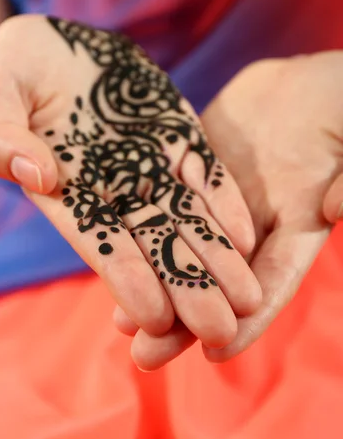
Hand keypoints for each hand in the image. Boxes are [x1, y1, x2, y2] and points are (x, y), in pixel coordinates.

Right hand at [0, 15, 260, 350]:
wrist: (56, 43)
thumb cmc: (15, 68)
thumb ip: (2, 136)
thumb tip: (38, 176)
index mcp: (68, 190)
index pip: (100, 243)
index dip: (128, 279)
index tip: (156, 317)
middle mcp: (113, 187)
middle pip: (154, 244)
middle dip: (186, 288)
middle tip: (220, 331)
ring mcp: (149, 162)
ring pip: (187, 218)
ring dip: (217, 258)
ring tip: (249, 297)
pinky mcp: (176, 134)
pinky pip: (204, 173)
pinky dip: (224, 203)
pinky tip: (247, 235)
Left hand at [116, 51, 341, 368]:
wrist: (310, 83)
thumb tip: (334, 208)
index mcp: (299, 225)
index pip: (274, 280)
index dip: (250, 318)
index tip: (217, 350)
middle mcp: (255, 223)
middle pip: (218, 280)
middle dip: (184, 319)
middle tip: (145, 355)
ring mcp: (221, 197)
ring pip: (185, 248)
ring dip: (155, 283)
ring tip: (119, 322)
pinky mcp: (196, 167)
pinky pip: (167, 200)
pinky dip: (146, 228)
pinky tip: (116, 252)